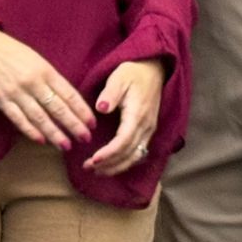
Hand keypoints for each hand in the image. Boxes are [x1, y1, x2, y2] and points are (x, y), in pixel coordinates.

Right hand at [0, 28, 95, 151]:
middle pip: (58, 108)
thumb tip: (67, 99)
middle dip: (74, 125)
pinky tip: (40, 140)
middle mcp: (33, 82)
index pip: (69, 94)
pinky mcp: (0, 99)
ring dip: (54, 133)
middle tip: (86, 139)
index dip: (82, 111)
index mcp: (45, 71)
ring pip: (40, 117)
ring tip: (66, 145)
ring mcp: (16, 92)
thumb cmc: (10, 52)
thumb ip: (50, 78)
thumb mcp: (36, 59)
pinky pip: (18, 118)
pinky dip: (30, 130)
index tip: (92, 124)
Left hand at [86, 59, 164, 175]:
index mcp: (138, 114)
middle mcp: (146, 126)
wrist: (153, 70)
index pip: (124, 141)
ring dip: (117, 166)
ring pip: (136, 156)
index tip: (93, 160)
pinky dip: (125, 161)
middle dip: (110, 164)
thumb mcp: (119, 77)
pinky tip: (112, 165)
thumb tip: (101, 109)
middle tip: (88, 168)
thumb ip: (110, 94)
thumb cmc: (132, 73)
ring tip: (97, 171)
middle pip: (130, 153)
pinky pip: (139, 152)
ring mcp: (149, 130)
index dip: (109, 153)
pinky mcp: (148, 130)